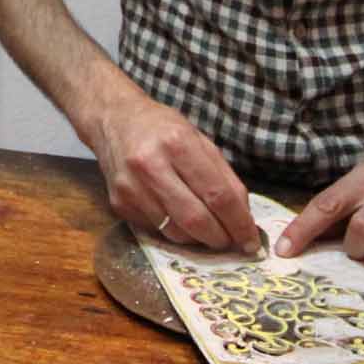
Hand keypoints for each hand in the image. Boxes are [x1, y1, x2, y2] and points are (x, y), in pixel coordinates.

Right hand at [87, 92, 259, 252]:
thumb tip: (243, 217)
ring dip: (198, 239)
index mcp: (178, 144)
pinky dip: (175, 232)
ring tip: (209, 232)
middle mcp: (151, 166)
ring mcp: (132, 188)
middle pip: (196, 219)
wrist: (113, 121)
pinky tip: (180, 220)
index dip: (239, 223)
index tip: (250, 241)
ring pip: (175, 232)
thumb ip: (223, 176)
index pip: (218, 195)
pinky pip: (156, 231)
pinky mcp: (119, 204)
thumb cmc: (162, 128)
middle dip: (221, 238)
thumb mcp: (199, 140)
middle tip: (232, 243)